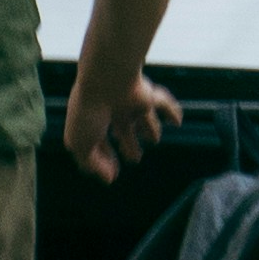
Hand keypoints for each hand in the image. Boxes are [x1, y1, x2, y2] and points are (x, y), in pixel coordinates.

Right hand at [62, 59, 181, 186]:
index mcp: (93, 119)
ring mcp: (131, 103)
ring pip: (142, 117)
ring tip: (153, 139)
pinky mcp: (148, 97)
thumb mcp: (80, 145)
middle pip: (122, 129)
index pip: (98, 141)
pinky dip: (171, 112)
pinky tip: (177, 122)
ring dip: (149, 129)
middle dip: (128, 144)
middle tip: (135, 157)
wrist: (107, 80)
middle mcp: (112, 111)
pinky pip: (163, 104)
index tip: (113, 173)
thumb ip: (93, 164)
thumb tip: (109, 178)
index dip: (104, 157)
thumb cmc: (90, 111)